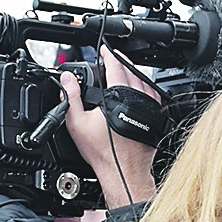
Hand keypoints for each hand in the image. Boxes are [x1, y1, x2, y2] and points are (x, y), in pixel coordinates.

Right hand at [64, 47, 158, 209]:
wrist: (123, 171)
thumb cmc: (103, 152)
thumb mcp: (77, 123)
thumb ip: (71, 97)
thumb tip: (67, 79)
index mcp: (118, 95)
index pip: (115, 66)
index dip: (109, 55)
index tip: (105, 50)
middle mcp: (137, 98)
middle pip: (131, 71)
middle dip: (120, 63)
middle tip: (112, 59)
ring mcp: (149, 107)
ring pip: (143, 81)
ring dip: (133, 74)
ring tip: (123, 73)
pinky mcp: (155, 117)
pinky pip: (153, 95)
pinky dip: (145, 88)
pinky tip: (138, 90)